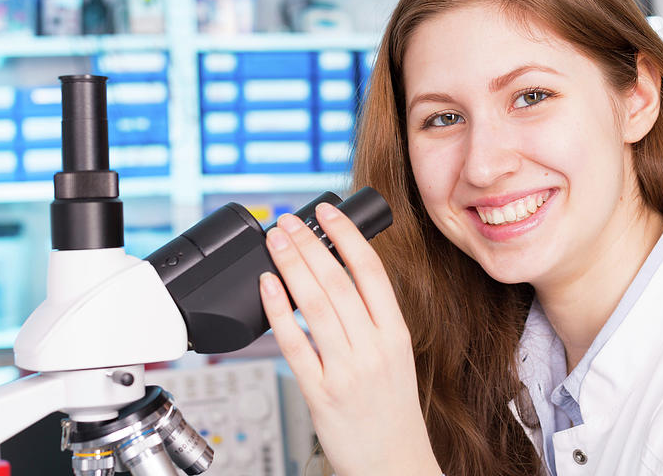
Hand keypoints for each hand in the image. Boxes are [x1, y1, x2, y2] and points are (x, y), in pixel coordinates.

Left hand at [259, 202, 440, 475]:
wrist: (393, 463)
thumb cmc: (391, 409)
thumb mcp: (395, 355)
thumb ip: (369, 317)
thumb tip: (334, 273)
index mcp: (394, 333)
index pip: (371, 271)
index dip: (346, 235)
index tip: (326, 212)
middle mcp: (373, 348)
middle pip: (337, 282)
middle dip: (308, 245)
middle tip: (285, 222)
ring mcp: (347, 371)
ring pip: (315, 306)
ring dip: (291, 267)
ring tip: (274, 243)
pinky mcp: (321, 394)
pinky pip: (295, 345)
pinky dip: (278, 312)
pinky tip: (267, 287)